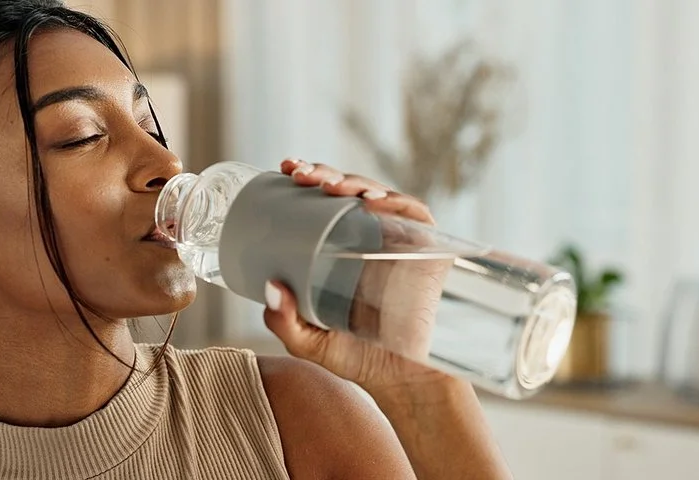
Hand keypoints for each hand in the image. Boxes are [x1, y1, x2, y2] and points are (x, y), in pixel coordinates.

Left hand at [264, 159, 454, 392]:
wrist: (403, 381)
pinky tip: (372, 200)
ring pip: (379, 195)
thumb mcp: (307, 341)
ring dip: (354, 181)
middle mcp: (370, 237)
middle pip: (348, 190)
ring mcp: (400, 241)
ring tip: (328, 185)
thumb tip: (270, 286)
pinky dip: (396, 202)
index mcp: (340, 248)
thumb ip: (284, 321)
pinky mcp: (429, 249)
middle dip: (323, 173)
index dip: (307, 178)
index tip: (283, 170)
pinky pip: (415, 215)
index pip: (323, 202)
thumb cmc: (357, 358)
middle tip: (298, 173)